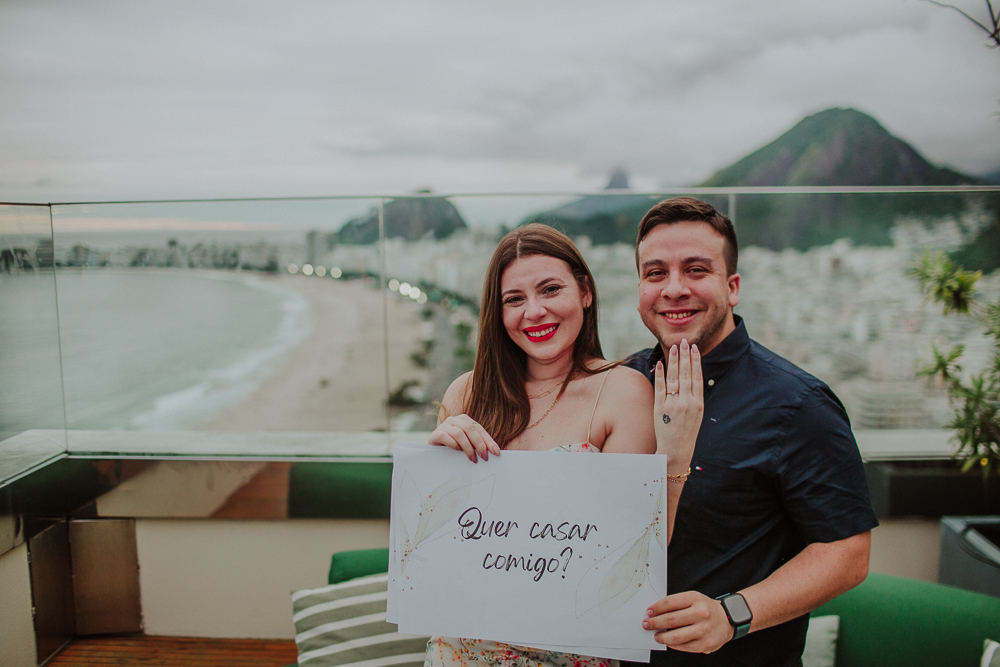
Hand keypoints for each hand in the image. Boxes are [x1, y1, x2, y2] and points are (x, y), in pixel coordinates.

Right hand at [428, 414, 501, 462]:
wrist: (434, 452)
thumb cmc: (454, 448)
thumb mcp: (467, 444)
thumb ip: (477, 445)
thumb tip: (495, 452)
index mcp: (464, 420)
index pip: (479, 429)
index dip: (489, 441)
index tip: (496, 452)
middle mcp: (454, 420)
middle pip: (470, 429)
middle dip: (479, 444)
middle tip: (484, 457)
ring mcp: (444, 425)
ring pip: (459, 433)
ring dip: (468, 447)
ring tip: (472, 459)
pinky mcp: (435, 434)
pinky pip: (445, 437)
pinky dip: (453, 444)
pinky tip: (457, 451)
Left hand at [642, 591, 733, 653]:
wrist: (727, 619)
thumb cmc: (705, 608)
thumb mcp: (693, 598)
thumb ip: (676, 604)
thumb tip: (655, 613)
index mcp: (695, 598)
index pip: (670, 603)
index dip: (656, 608)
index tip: (648, 612)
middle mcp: (701, 613)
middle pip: (671, 620)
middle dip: (655, 623)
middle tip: (646, 624)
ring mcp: (704, 630)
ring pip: (676, 636)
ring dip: (662, 637)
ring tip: (656, 636)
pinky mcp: (706, 644)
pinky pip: (684, 646)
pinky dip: (673, 645)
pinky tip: (669, 642)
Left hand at [654, 339, 702, 469]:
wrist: (676, 449)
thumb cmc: (687, 430)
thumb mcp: (697, 413)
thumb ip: (694, 395)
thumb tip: (691, 374)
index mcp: (698, 403)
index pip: (697, 377)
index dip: (695, 361)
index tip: (694, 348)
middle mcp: (686, 403)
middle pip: (685, 374)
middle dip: (684, 356)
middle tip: (684, 341)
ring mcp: (672, 405)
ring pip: (673, 378)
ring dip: (673, 361)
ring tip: (673, 348)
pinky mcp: (659, 408)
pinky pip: (660, 387)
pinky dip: (660, 374)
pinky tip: (661, 363)